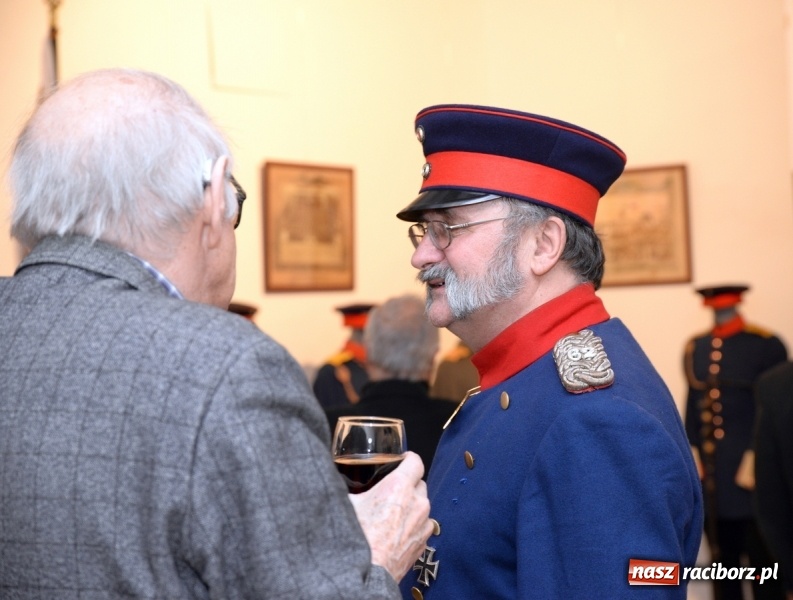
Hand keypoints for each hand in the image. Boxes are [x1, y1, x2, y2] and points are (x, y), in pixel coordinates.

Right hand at [348, 451, 432, 581]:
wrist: (369, 573)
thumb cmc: (358, 539)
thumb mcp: (347, 504)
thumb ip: (347, 488)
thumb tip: (335, 481)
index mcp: (399, 486)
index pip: (415, 461)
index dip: (407, 458)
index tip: (401, 460)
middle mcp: (416, 502)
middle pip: (419, 482)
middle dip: (408, 483)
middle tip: (392, 490)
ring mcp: (423, 522)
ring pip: (423, 505)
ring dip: (412, 506)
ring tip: (393, 513)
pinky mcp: (424, 541)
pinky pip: (423, 525)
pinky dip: (414, 525)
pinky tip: (398, 530)